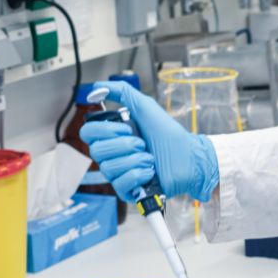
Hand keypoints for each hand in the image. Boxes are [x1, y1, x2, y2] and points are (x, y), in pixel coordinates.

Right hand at [78, 81, 218, 202]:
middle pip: (96, 151)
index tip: (127, 128)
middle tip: (142, 144)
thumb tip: (98, 87)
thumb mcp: (146, 108)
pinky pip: (120, 184)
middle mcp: (113, 155)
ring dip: (136, 159)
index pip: (88, 133)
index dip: (106, 131)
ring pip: (109, 168)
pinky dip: (139, 174)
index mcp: (113, 136)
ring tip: (151, 158)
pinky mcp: (128, 190)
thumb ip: (123, 93)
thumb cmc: (170, 136)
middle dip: (125, 145)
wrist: (189, 158)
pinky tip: (151, 171)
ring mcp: (119, 173)